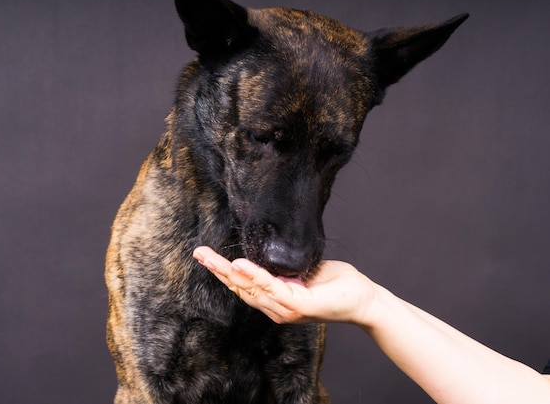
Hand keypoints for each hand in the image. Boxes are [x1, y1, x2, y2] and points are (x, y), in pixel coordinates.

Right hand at [193, 246, 377, 324]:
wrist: (364, 298)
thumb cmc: (336, 284)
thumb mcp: (304, 269)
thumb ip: (283, 267)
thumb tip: (267, 252)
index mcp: (276, 298)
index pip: (244, 284)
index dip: (223, 271)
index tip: (206, 255)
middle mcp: (276, 307)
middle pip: (240, 287)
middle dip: (217, 270)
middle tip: (198, 253)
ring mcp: (286, 309)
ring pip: (250, 288)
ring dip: (228, 272)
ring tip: (210, 257)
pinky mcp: (299, 307)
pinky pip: (272, 288)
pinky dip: (255, 275)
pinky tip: (240, 264)